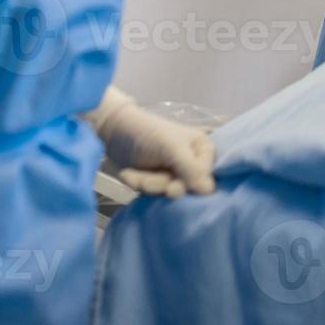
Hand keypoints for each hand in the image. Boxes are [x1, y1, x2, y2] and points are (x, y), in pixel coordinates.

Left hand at [88, 89, 215, 198]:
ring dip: (147, 183)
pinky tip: (129, 174)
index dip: (189, 183)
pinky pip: (152, 192)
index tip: (172, 185)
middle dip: (162, 184)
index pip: (206, 176)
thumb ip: (191, 169)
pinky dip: (138, 184)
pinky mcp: (157, 181)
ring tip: (132, 174)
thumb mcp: (172, 148)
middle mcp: (191, 162)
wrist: (114, 131)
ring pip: (166, 191)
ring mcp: (173, 173)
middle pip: (185, 187)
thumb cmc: (148, 132)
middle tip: (147, 183)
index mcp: (202, 149)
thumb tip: (210, 191)